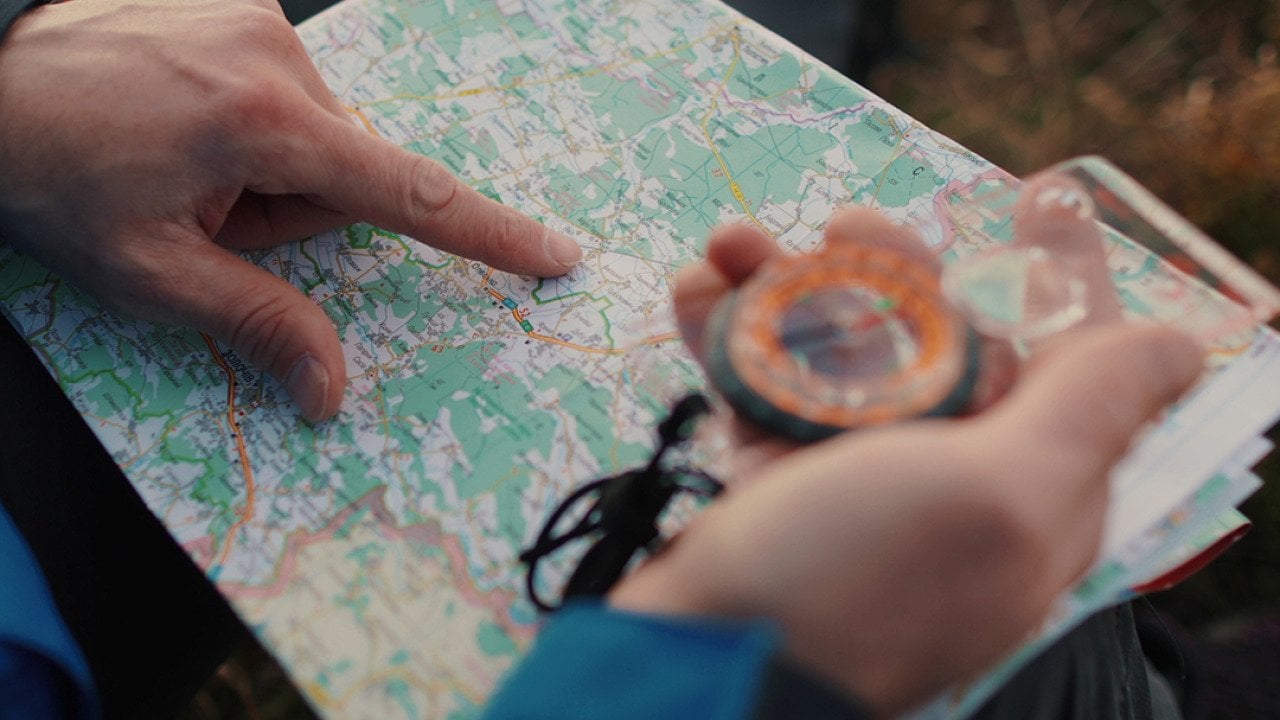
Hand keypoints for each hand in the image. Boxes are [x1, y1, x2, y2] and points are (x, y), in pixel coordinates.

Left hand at [0, 0, 581, 419]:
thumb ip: (258, 324)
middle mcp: (276, 58)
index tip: (552, 253)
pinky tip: (186, 121)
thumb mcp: (150, 271)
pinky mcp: (238, 3)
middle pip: (347, 169)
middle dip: (297, 207)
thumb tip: (331, 395)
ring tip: (186, 161)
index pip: (409, 192)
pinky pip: (284, 86)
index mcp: (264, 126)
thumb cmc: (50, 171)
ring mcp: (256, 19)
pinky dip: (253, 119)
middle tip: (209, 211)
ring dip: (273, 163)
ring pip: (316, 128)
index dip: (489, 233)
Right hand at [610, 176, 1202, 716]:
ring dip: (787, 282)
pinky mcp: (774, 475)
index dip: (1065, 275)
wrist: (702, 664)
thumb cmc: (855, 585)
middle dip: (896, 265)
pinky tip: (695, 290)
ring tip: (733, 244)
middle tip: (847, 225)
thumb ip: (1090, 411)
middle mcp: (951, 478)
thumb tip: (1178, 346)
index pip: (1075, 363)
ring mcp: (856, 476)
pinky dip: (727, 329)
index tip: (1043, 197)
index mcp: (1031, 486)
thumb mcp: (999, 497)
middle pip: (944, 337)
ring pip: (841, 346)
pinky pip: (760, 379)